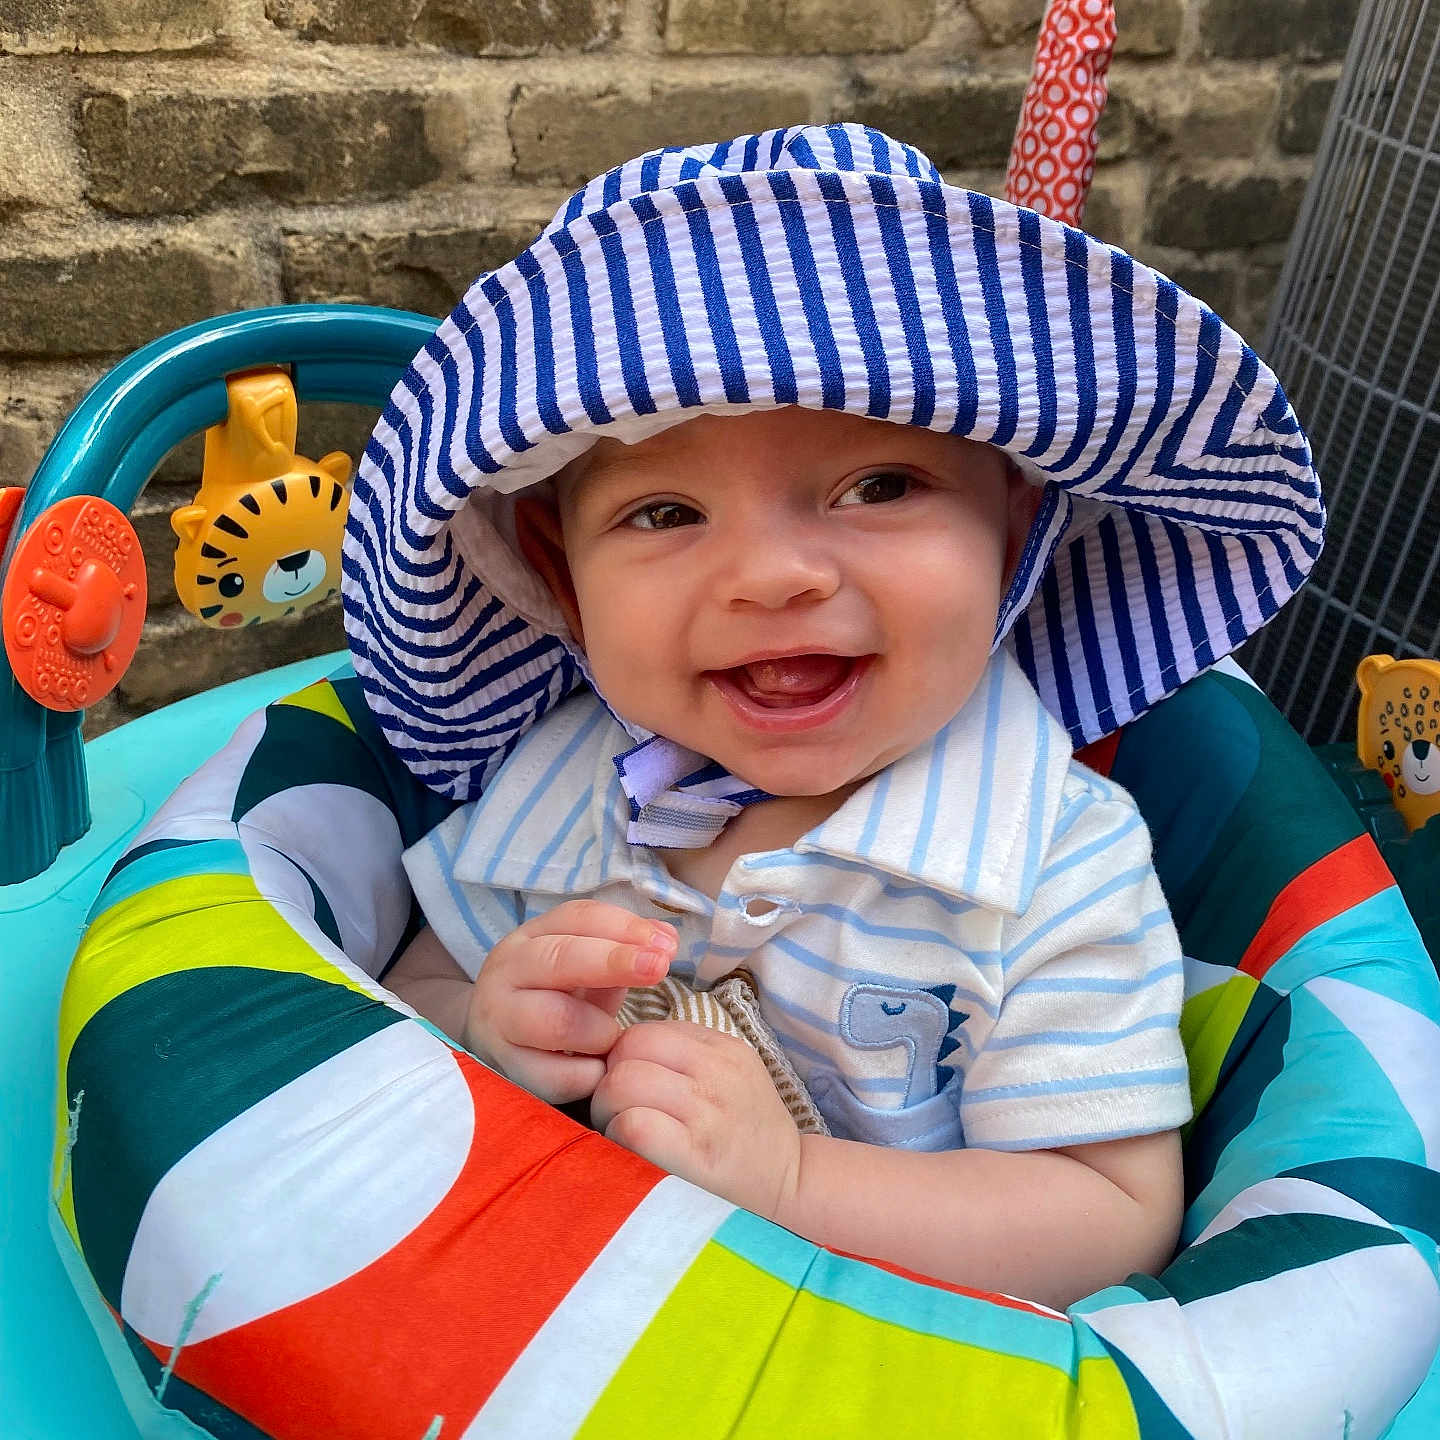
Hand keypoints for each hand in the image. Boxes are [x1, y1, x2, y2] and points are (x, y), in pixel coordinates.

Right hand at [466, 899, 676, 1103]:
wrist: (493, 1044)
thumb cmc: (553, 998)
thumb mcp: (583, 968)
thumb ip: (623, 951)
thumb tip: (665, 940)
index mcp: (530, 939)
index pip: (577, 918)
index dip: (625, 928)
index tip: (667, 944)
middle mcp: (506, 974)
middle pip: (561, 959)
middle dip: (615, 961)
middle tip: (659, 967)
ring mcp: (499, 1023)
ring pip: (559, 1020)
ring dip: (601, 1029)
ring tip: (613, 1037)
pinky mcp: (505, 1070)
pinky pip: (558, 1075)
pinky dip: (590, 1073)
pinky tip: (601, 1069)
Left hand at [590, 1020, 802, 1220]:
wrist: (792, 1186)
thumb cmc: (747, 1132)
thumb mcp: (732, 1075)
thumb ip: (685, 1055)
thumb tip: (618, 1051)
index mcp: (722, 1048)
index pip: (643, 1031)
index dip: (620, 1058)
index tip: (626, 1087)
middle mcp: (717, 1072)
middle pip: (627, 1051)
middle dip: (606, 1081)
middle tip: (614, 1111)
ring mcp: (708, 1113)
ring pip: (622, 1084)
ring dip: (606, 1110)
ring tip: (619, 1131)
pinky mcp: (697, 1156)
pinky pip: (633, 1126)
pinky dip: (618, 1136)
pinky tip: (629, 1150)